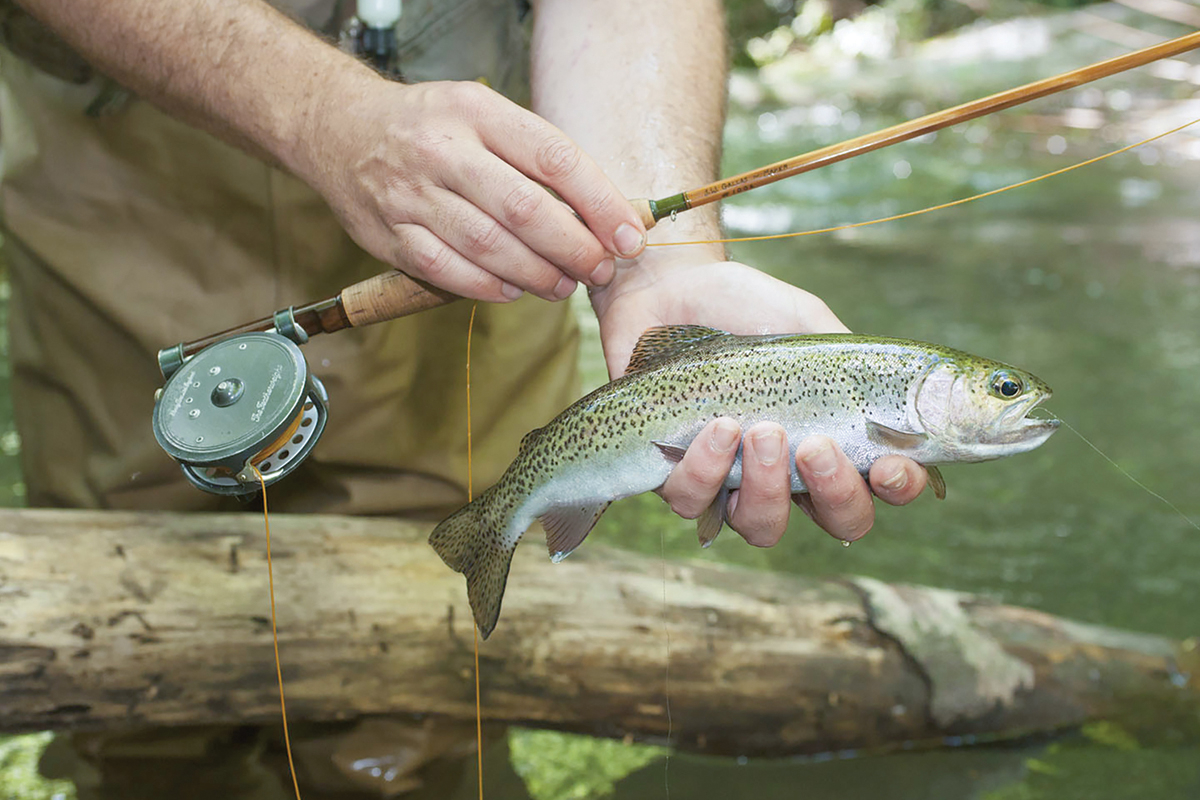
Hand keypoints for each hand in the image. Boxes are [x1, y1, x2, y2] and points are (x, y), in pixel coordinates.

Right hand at [297, 78, 647, 302]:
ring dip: (537, 275)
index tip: (629, 237)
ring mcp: (411, 194)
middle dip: (574, 249)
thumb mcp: (483, 116)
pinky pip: (447, 270)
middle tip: (600, 269)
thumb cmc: (432, 128)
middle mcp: (443, 151)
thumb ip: (534, 158)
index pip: (555, 160)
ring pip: (488, 246)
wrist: (339, 129)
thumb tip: (603, 213)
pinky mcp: (389, 234)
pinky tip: (513, 291)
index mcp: (478, 113)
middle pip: (525, 210)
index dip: (601, 204)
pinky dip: (487, 287)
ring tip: (563, 286)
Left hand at [590, 256, 927, 542]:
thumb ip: (848, 361)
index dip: (898, 489)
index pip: (882, 484)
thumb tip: (887, 396)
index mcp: (834, 436)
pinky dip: (707, 468)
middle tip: (816, 448)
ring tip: (761, 431)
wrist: (668, 289)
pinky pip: (695, 502)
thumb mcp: (807, 324)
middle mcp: (790, 472)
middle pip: (837, 523)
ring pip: (762, 527)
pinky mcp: (677, 476)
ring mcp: (732, 482)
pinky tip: (716, 427)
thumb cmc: (743, 306)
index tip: (889, 467)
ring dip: (768, 488)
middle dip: (835, 495)